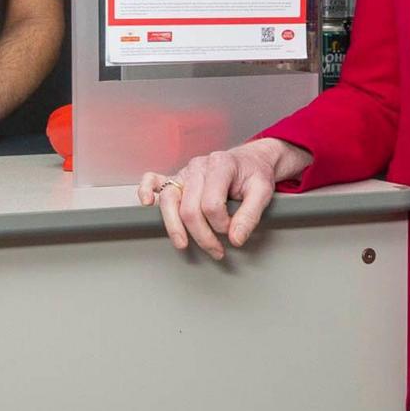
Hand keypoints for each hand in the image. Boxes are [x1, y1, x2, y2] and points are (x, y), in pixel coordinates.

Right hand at [138, 138, 312, 257]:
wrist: (251, 161)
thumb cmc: (254, 174)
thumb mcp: (263, 192)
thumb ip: (251, 215)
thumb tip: (235, 239)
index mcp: (221, 165)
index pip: (212, 204)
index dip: (222, 225)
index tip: (232, 232)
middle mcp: (199, 167)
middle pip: (190, 208)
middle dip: (203, 235)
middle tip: (217, 249)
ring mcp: (185, 172)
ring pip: (169, 201)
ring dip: (175, 228)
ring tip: (183, 244)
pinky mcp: (177, 178)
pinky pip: (154, 180)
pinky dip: (146, 190)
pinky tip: (147, 203)